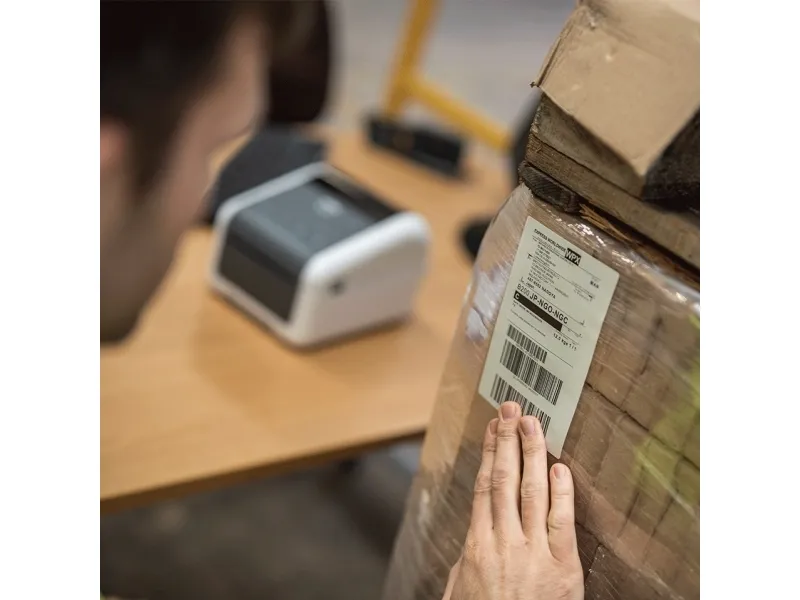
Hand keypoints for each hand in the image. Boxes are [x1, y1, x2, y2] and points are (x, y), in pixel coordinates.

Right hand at [442, 401, 583, 599]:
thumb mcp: (462, 592)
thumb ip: (469, 561)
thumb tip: (474, 537)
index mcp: (477, 547)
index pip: (484, 487)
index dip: (488, 453)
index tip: (492, 428)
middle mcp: (504, 542)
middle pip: (503, 480)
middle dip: (507, 440)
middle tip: (512, 409)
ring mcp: (534, 553)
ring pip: (530, 491)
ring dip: (531, 453)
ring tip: (533, 423)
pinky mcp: (563, 568)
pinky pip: (561, 522)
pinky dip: (560, 493)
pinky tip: (559, 467)